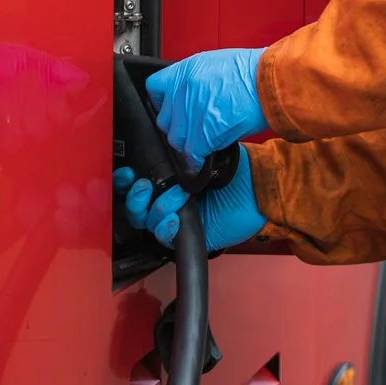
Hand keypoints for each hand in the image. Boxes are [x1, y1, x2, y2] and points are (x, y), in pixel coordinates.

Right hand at [115, 147, 263, 250]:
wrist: (259, 190)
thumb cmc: (238, 171)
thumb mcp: (206, 155)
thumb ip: (181, 154)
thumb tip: (160, 146)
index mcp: (171, 180)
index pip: (138, 184)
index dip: (126, 181)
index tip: (127, 172)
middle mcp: (170, 200)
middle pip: (136, 206)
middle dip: (134, 197)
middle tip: (143, 187)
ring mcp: (177, 219)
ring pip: (147, 221)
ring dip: (157, 208)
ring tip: (177, 196)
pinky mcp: (187, 235)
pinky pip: (164, 237)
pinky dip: (165, 227)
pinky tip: (176, 217)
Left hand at [146, 48, 265, 169]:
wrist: (271, 82)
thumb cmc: (254, 73)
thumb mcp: (217, 65)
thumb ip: (198, 81)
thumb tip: (194, 97)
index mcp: (184, 71)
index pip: (154, 89)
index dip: (163, 103)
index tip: (172, 110)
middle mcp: (182, 91)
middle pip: (165, 121)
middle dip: (179, 128)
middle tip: (196, 128)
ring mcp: (190, 114)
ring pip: (177, 140)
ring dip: (190, 145)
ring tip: (206, 141)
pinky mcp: (201, 134)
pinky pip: (191, 154)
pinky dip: (197, 160)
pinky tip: (206, 157)